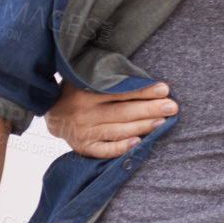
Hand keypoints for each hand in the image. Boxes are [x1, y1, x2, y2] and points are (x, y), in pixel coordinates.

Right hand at [46, 81, 176, 157]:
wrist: (51, 112)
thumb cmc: (76, 90)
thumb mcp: (84, 77)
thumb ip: (105, 75)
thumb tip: (139, 72)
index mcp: (84, 93)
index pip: (119, 92)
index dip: (142, 91)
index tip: (164, 89)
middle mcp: (84, 114)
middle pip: (122, 112)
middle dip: (149, 109)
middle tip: (172, 107)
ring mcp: (84, 132)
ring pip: (118, 130)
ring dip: (142, 127)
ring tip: (163, 122)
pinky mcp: (84, 147)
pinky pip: (105, 150)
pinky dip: (121, 148)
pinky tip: (138, 143)